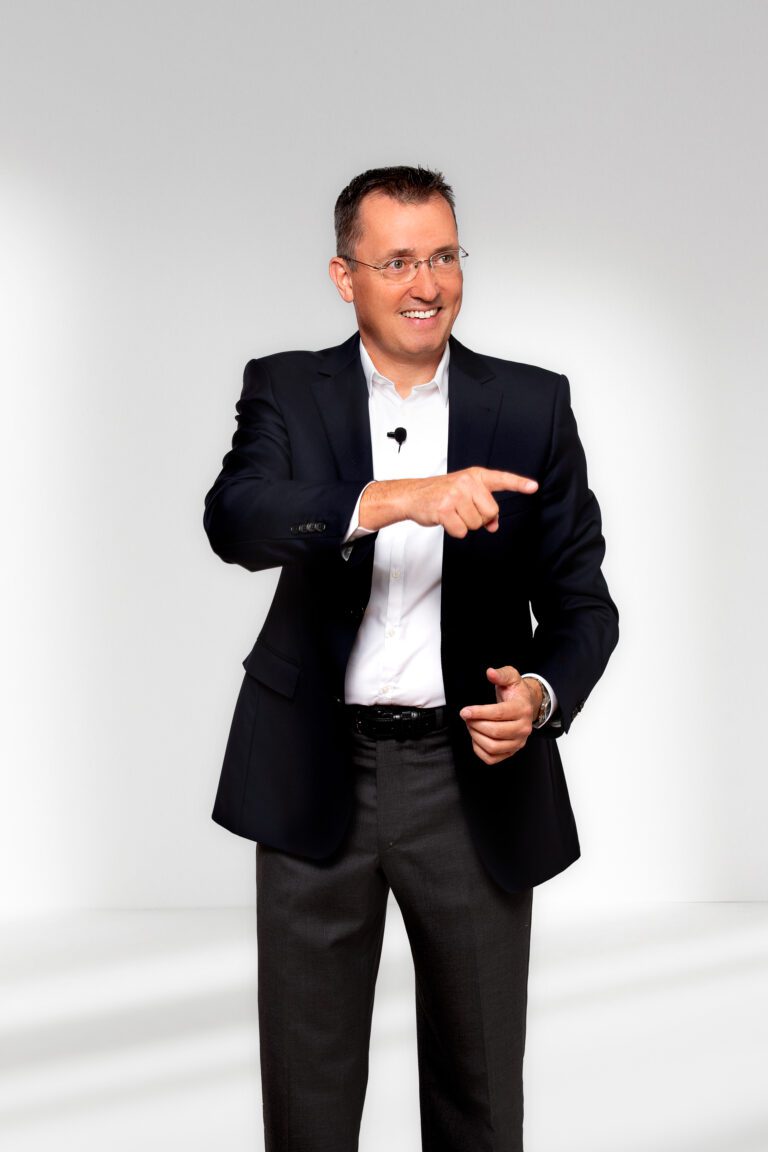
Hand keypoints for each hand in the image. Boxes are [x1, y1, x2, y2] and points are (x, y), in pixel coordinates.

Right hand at [359, 466, 537, 536]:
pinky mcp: (444, 509)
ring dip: (465, 524)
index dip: (519, 484)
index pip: (501, 479)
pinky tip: (445, 519)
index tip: (533, 487)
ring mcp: (455, 495)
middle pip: (491, 512)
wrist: (413, 494)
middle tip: (463, 511)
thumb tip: (494, 525)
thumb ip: (483, 506)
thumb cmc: (441, 493)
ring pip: (477, 524)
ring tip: (452, 513)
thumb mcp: (465, 494)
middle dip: (480, 518)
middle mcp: (467, 482)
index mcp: (475, 476)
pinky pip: (462, 531)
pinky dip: (454, 531)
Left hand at [459, 666, 541, 764]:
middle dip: (475, 724)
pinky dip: (479, 750)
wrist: (526, 705)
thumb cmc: (515, 692)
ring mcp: (518, 742)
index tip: (464, 711)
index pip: (499, 714)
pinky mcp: (511, 752)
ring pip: (493, 747)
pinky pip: (491, 758)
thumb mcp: (511, 677)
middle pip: (495, 732)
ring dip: (475, 736)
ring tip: (471, 725)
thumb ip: (501, 674)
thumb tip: (490, 672)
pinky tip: (476, 737)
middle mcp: (523, 728)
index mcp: (522, 709)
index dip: (479, 713)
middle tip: (467, 716)